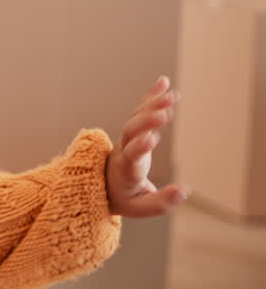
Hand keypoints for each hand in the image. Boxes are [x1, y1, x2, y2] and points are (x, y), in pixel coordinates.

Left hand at [106, 76, 189, 217]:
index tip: (151, 139)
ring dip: (153, 106)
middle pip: (131, 132)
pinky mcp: (133, 131)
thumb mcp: (140, 208)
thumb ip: (162, 201)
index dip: (139, 147)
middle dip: (147, 121)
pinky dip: (151, 96)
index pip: (130, 156)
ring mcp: (126, 138)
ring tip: (173, 96)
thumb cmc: (123, 198)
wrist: (102, 185)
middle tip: (164, 113)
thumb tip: (185, 191)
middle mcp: (122, 149)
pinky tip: (164, 81)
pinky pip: (141, 110)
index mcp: (124, 170)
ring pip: (136, 118)